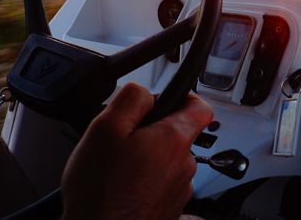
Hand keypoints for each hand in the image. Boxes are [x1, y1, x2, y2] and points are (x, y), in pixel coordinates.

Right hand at [61, 83, 212, 219]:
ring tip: (117, 169)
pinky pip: (160, 185)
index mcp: (173, 140)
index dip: (183, 97)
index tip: (166, 99)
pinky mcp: (169, 209)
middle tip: (123, 139)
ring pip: (167, 161)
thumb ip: (131, 98)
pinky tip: (120, 188)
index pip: (200, 107)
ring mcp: (178, 191)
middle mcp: (184, 166)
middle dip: (152, 131)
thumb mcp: (105, 127)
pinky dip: (144, 182)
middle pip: (177, 134)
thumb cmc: (100, 192)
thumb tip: (146, 93)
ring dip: (147, 158)